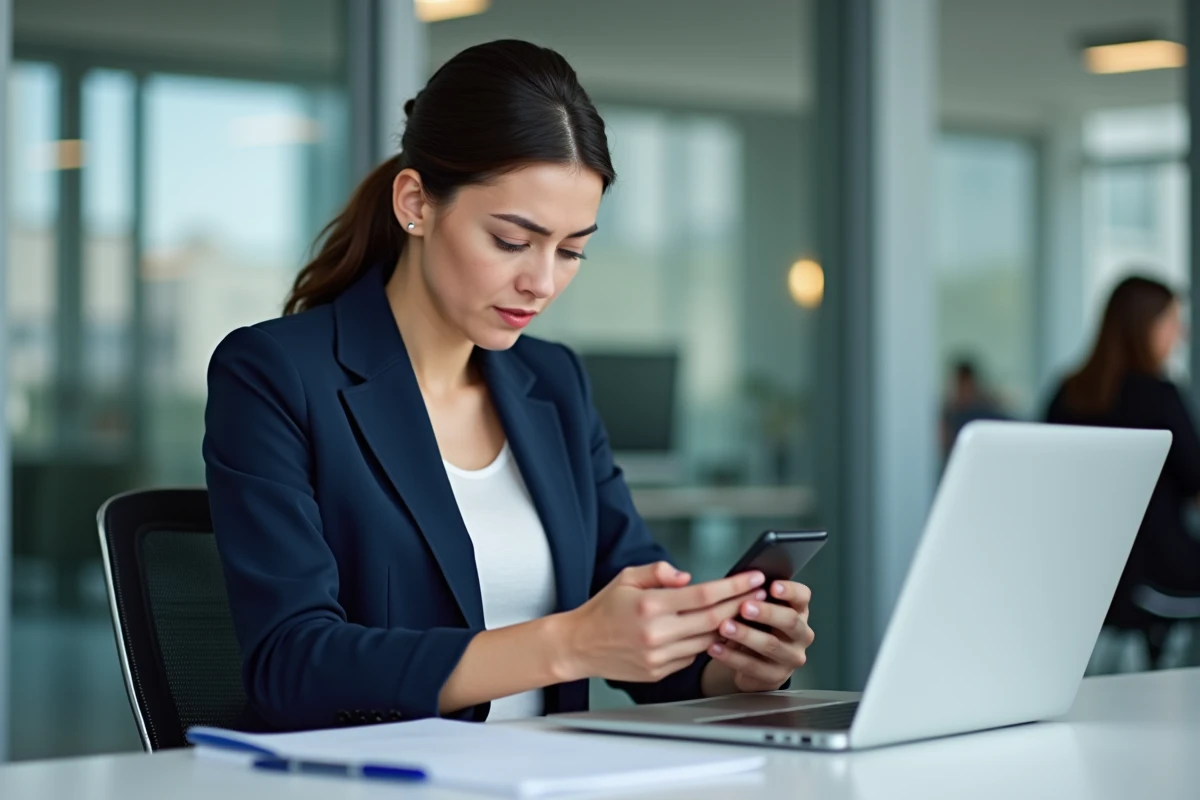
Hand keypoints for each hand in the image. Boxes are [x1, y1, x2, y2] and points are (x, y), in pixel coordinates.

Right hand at [560, 562, 765, 683]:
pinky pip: (692, 657)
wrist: (578, 646)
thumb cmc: (603, 608)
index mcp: (650, 606)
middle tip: (761, 593)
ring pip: (707, 641)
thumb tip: (689, 577)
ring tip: (746, 611)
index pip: (704, 595)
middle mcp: (657, 634)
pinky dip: (705, 643)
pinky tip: (715, 631)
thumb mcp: (626, 578)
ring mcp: (659, 657)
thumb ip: (659, 571)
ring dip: (729, 626)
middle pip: (714, 620)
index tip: (754, 578)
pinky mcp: (658, 673)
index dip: (733, 586)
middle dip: (742, 605)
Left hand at [704, 581, 813, 692]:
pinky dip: (731, 656)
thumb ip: (755, 597)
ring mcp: (792, 657)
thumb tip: (738, 582)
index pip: (803, 596)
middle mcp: (801, 634)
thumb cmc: (758, 626)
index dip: (790, 591)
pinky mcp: (776, 676)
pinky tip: (715, 647)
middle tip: (744, 607)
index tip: (772, 586)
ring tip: (724, 627)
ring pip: (771, 645)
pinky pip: (753, 666)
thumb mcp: (760, 609)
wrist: (757, 662)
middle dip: (766, 613)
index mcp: (799, 610)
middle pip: (790, 621)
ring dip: (746, 635)